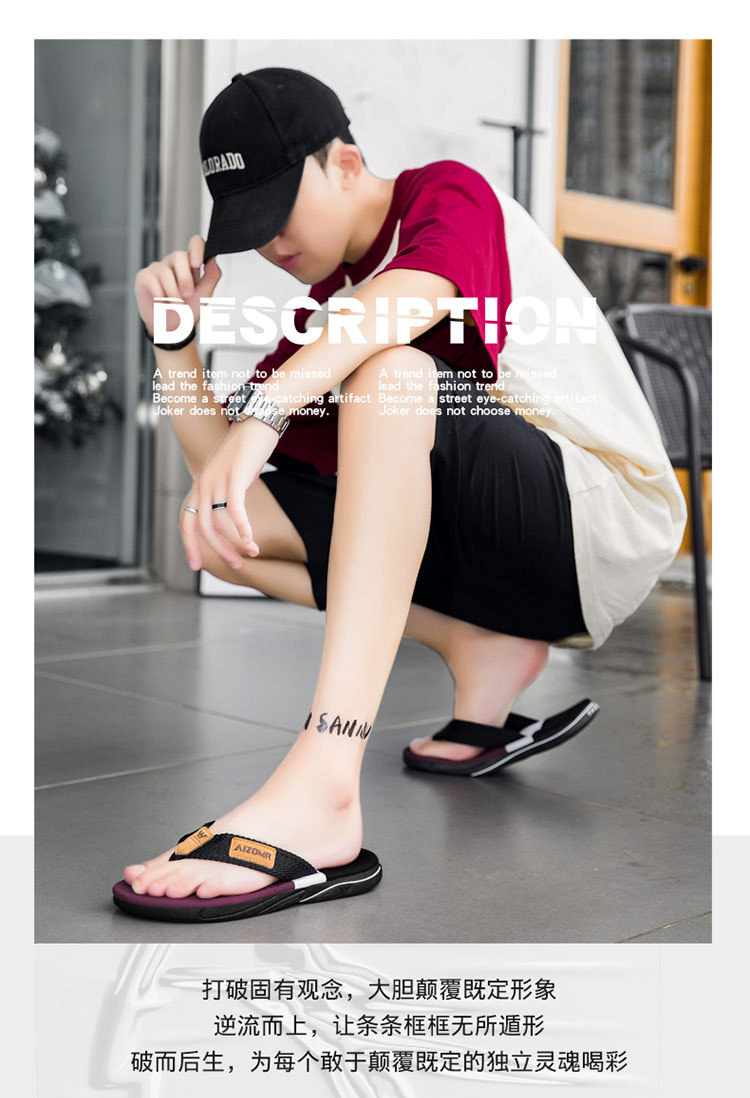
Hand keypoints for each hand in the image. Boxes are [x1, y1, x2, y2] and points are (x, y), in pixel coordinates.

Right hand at [134, 235, 221, 337]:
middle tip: (187, 296)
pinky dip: (160, 296)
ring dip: (173, 292)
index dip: (196, 248)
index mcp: (190, 263)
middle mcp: (174, 262)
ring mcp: (158, 268)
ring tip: (175, 304)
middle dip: (185, 279)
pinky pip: (152, 281)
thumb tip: (213, 258)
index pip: (195, 243)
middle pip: (179, 256)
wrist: (173, 329)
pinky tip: (162, 302)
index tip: (197, 265)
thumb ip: (212, 276)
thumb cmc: (189, 310)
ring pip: (165, 271)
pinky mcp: (144, 277)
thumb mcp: (205, 294)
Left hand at [179, 417, 279, 571]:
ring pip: (217, 522)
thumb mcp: (231, 476)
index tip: (196, 566)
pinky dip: (242, 527)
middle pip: (201, 528)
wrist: (256, 421)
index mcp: (199, 486)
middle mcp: (203, 484)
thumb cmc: (247, 451)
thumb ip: (226, 495)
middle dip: (219, 551)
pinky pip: (235, 509)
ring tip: (253, 552)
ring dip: (235, 543)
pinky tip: (250, 539)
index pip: (186, 522)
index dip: (189, 545)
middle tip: (237, 565)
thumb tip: (232, 516)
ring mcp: (217, 480)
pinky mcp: (234, 476)